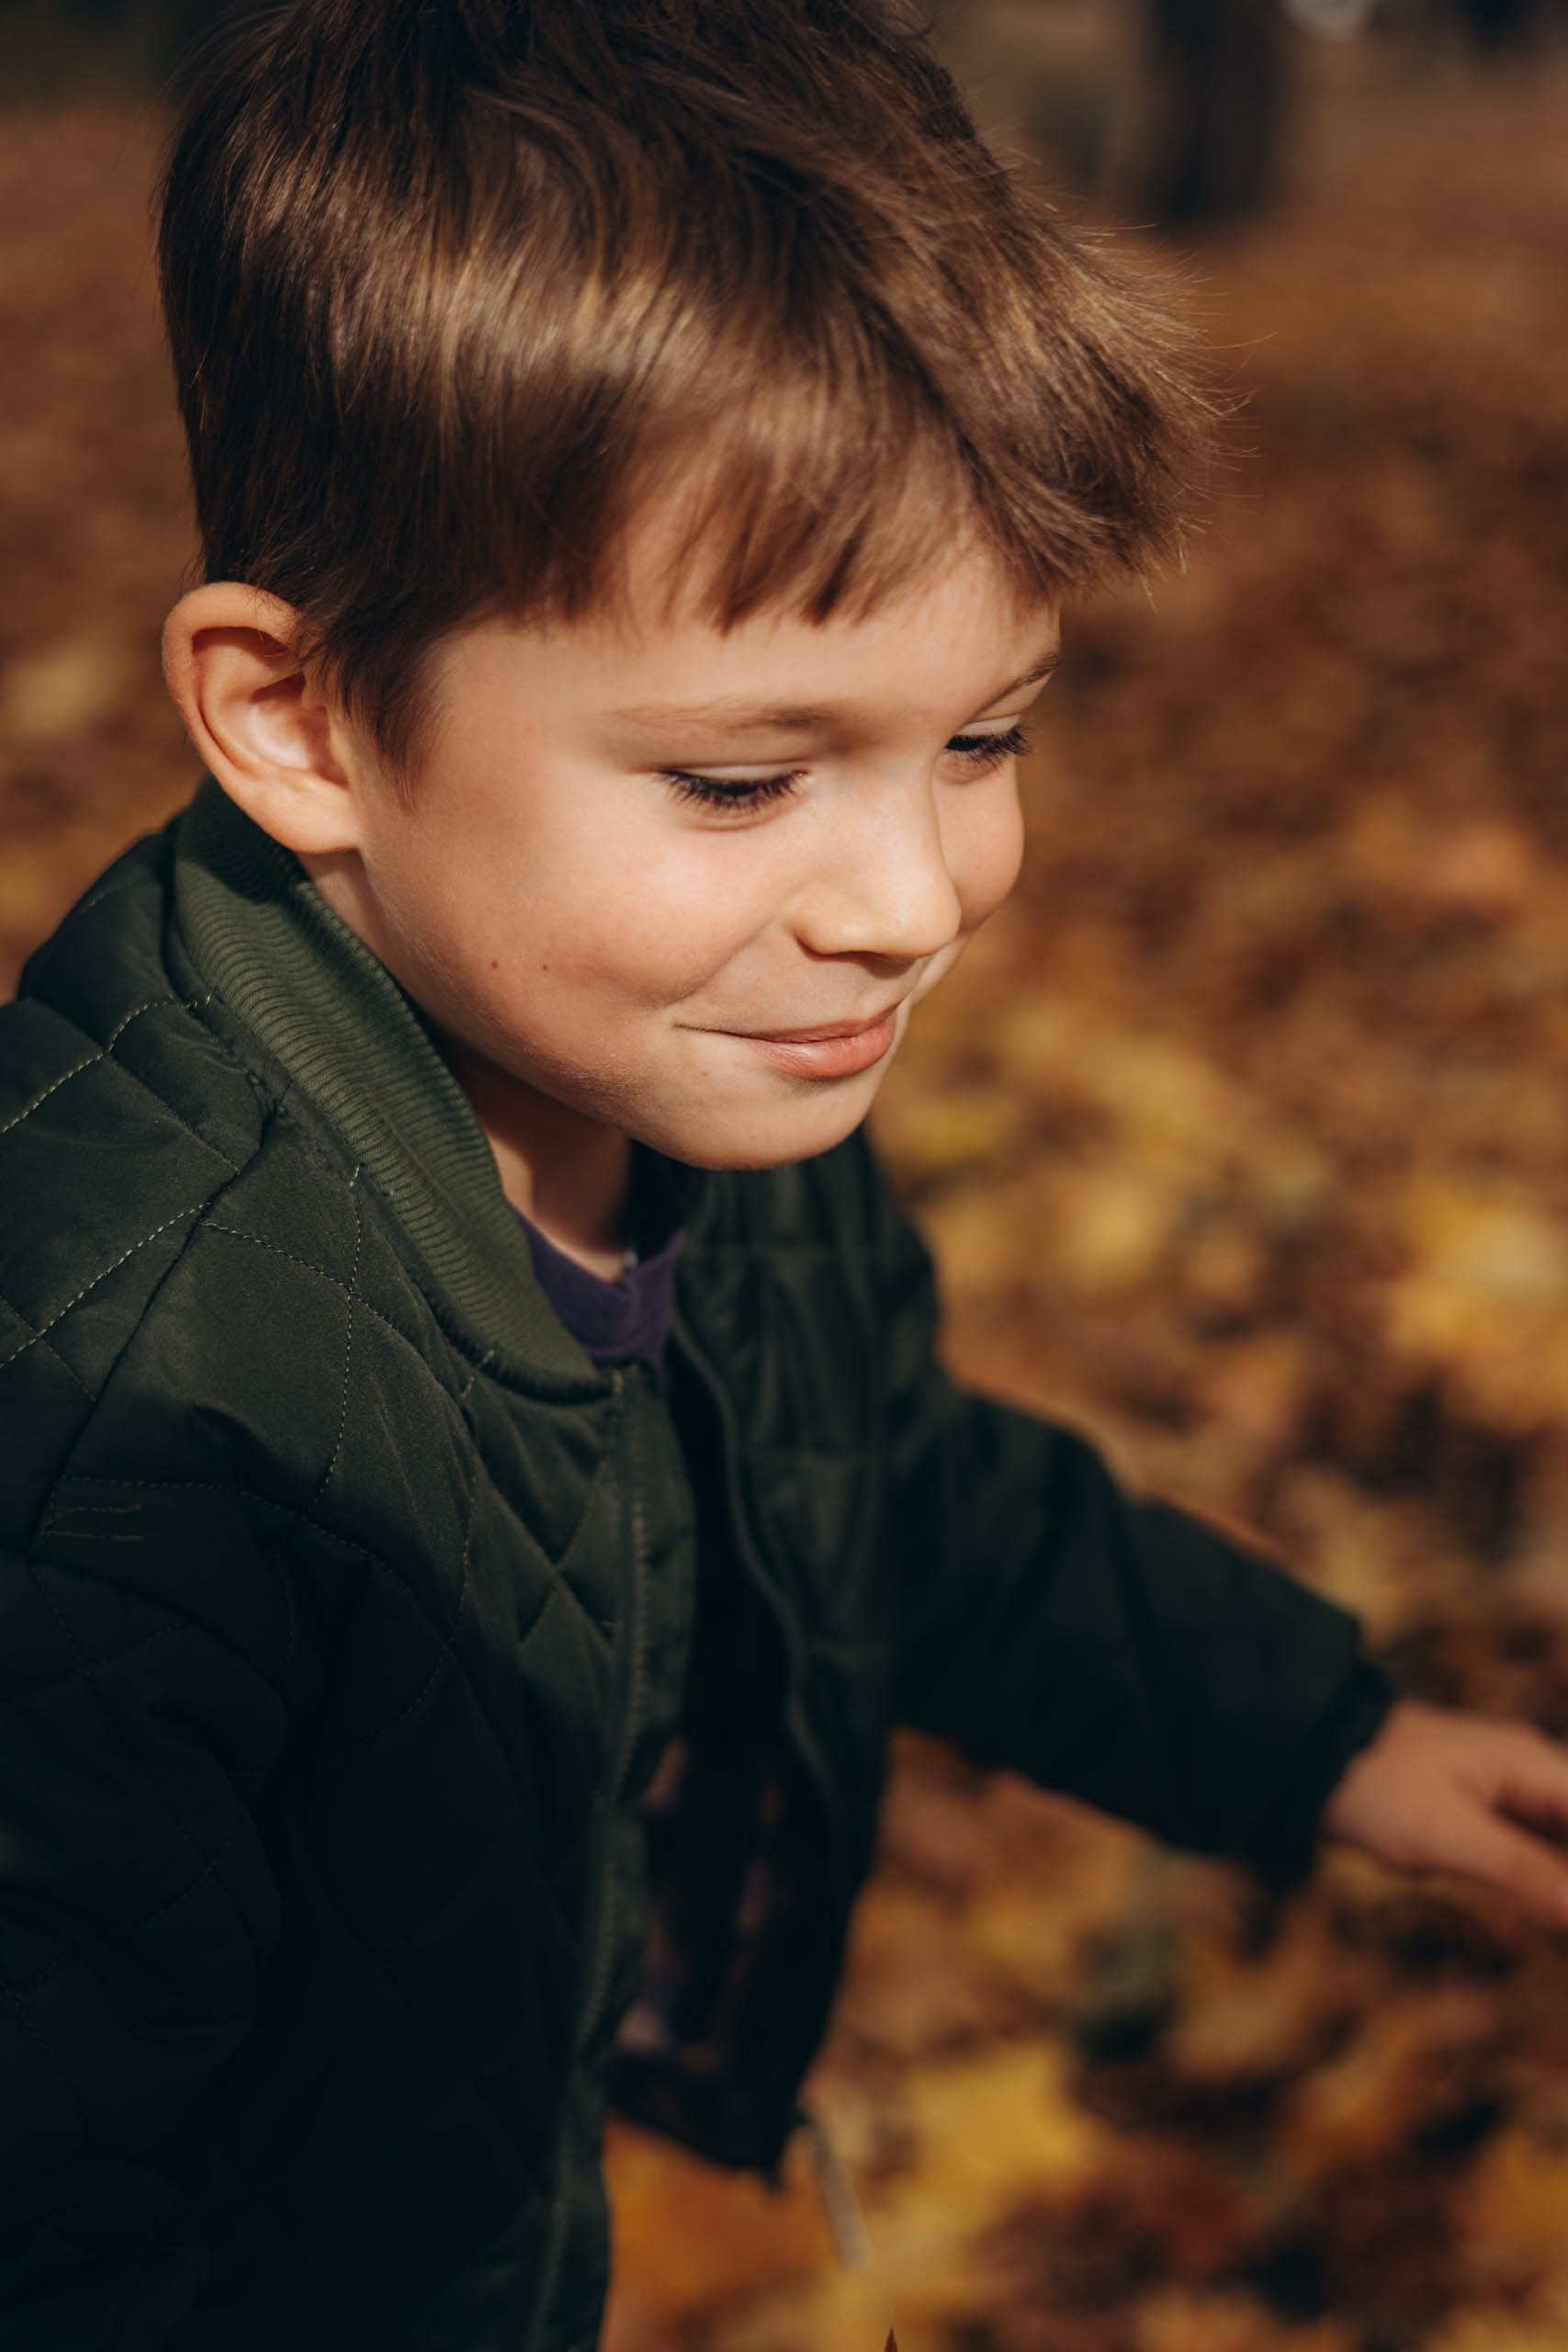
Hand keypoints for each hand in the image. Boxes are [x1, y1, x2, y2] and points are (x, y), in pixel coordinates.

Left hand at [1321, 1698, 1567, 1927]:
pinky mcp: (1479, 1815)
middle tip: (1559, 1925)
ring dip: (1559, 1883)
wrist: (1303, 1753)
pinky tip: (1549, 1918)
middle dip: (1567, 1880)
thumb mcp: (1444, 1834)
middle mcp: (1529, 1775)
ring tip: (1554, 1930)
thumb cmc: (1371, 1784)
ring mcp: (1504, 1794)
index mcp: (1532, 1766)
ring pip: (1560, 1847)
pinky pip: (1533, 1853)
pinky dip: (1547, 1885)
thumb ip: (1521, 1871)